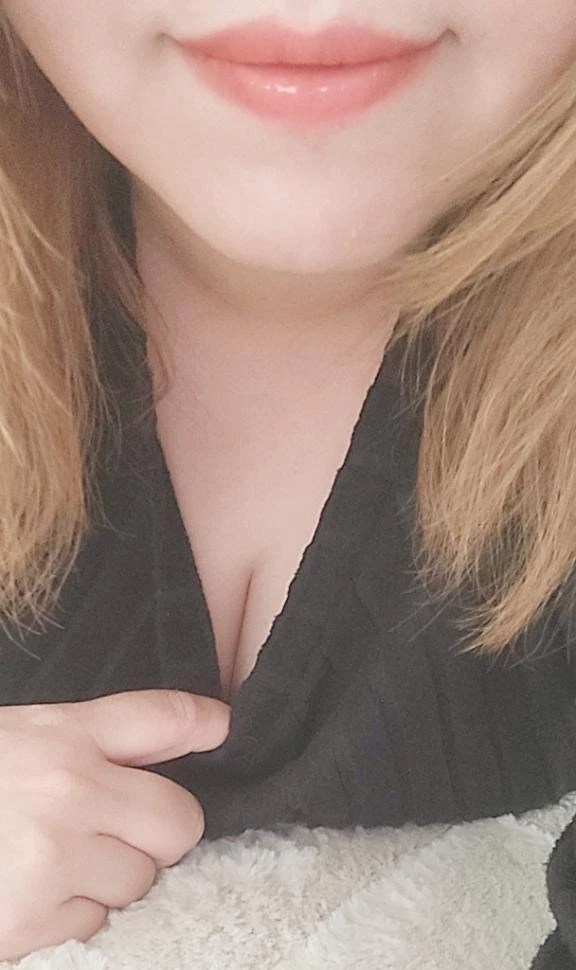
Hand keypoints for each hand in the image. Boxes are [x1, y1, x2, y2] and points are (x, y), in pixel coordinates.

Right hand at [0, 689, 229, 960]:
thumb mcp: (28, 734)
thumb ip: (109, 732)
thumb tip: (211, 725)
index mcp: (60, 736)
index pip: (160, 719)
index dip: (204, 725)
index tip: (224, 730)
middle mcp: (65, 792)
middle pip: (179, 822)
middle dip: (157, 832)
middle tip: (110, 827)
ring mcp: (50, 862)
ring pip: (141, 882)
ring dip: (113, 880)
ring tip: (54, 860)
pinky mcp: (31, 924)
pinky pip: (97, 923)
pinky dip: (75, 915)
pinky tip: (33, 892)